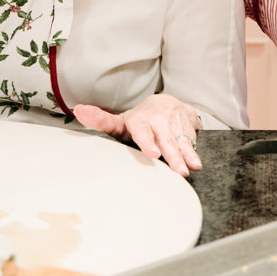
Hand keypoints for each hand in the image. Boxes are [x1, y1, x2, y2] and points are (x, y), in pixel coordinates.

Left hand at [72, 94, 201, 176]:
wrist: (167, 103)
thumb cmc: (140, 120)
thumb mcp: (121, 121)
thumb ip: (101, 120)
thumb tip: (79, 110)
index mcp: (140, 121)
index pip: (143, 131)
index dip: (148, 142)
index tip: (153, 154)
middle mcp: (159, 120)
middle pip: (165, 139)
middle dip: (172, 155)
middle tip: (178, 172)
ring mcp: (175, 122)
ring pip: (181, 140)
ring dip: (186, 155)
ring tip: (190, 169)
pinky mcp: (188, 124)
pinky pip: (192, 139)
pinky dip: (195, 152)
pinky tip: (197, 163)